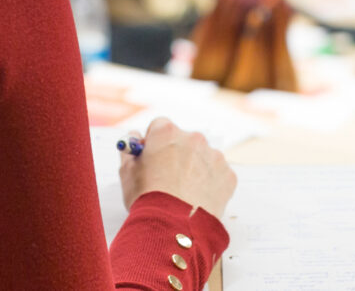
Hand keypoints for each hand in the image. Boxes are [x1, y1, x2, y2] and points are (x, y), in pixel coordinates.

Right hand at [119, 118, 237, 218]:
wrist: (173, 226)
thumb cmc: (148, 199)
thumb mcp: (127, 172)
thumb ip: (130, 150)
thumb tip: (134, 140)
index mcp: (166, 133)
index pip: (160, 127)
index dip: (154, 143)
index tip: (152, 156)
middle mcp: (193, 138)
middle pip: (184, 141)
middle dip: (177, 155)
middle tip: (168, 178)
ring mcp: (213, 156)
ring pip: (202, 157)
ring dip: (195, 168)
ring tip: (183, 193)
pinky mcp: (227, 175)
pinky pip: (217, 174)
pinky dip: (209, 183)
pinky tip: (197, 198)